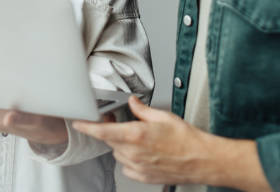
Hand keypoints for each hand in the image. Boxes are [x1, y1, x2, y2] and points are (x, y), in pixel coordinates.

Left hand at [73, 96, 271, 191]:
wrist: (200, 159)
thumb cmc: (186, 138)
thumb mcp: (164, 116)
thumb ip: (142, 110)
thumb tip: (133, 103)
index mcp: (137, 135)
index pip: (104, 131)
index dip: (88, 127)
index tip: (79, 123)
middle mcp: (134, 152)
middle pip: (110, 140)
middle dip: (112, 130)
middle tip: (122, 122)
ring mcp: (138, 166)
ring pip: (117, 153)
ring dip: (122, 144)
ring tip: (140, 137)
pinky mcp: (143, 176)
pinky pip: (127, 166)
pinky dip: (129, 157)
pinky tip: (143, 151)